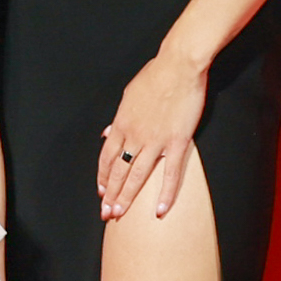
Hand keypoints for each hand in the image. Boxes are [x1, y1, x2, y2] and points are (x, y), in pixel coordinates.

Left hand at [98, 51, 207, 221]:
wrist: (178, 66)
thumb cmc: (155, 75)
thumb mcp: (128, 95)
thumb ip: (118, 118)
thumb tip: (107, 133)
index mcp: (121, 123)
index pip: (106, 157)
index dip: (103, 176)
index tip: (101, 191)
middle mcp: (134, 135)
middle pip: (118, 171)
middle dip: (110, 194)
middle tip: (106, 213)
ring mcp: (155, 141)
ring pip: (137, 176)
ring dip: (127, 197)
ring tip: (120, 214)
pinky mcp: (177, 142)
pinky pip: (170, 173)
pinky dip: (165, 193)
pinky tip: (160, 209)